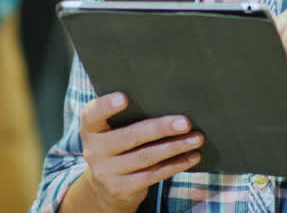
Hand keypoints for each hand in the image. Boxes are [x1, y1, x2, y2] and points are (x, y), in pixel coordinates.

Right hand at [76, 92, 202, 212]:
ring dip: (175, 147)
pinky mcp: (121, 189)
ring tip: (197, 138)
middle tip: (185, 122)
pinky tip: (192, 156)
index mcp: (90, 129)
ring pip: (146, 157)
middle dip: (160, 128)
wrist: (106, 188)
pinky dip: (175, 164)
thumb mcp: (112, 131)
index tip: (124, 97)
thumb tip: (167, 101)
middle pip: (129, 137)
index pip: (92, 114)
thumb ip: (128, 117)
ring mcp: (106, 172)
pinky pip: (153, 175)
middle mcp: (93, 150)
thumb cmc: (117, 146)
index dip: (106, 105)